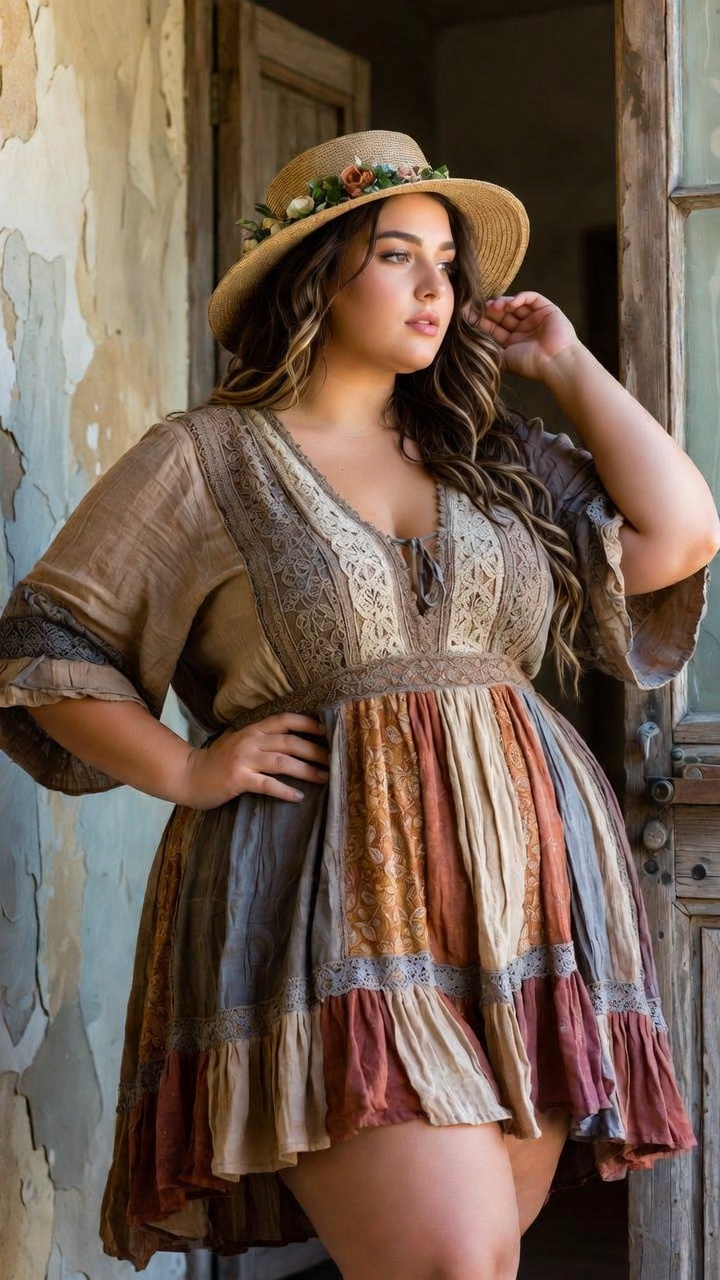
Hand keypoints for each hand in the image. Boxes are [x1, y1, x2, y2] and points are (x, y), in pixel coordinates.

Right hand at [181, 713, 329, 808]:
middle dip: (316, 750)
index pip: (286, 720)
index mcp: (253, 730)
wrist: (188, 776)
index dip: (309, 723)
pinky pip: (267, 785)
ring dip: (307, 770)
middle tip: (335, 760)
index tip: (328, 731)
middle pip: (290, 742)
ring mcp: (244, 760)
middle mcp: (251, 741)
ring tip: (325, 778)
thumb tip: (291, 738)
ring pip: (283, 762)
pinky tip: (298, 796)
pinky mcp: (238, 779)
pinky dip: (285, 791)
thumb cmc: (217, 761)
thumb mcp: (238, 741)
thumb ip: (260, 737)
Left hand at [478, 291, 580, 381]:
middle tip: (474, 306)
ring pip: (515, 305)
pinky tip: (509, 305)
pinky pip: (531, 298)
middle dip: (488, 310)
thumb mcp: (504, 360)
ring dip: (502, 303)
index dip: (480, 321)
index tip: (465, 315)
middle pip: (502, 315)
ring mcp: (535, 319)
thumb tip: (468, 352)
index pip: (494, 328)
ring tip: (493, 307)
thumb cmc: (531, 364)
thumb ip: (489, 353)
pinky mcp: (547, 309)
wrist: (555, 362)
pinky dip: (519, 298)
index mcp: (514, 342)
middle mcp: (524, 329)